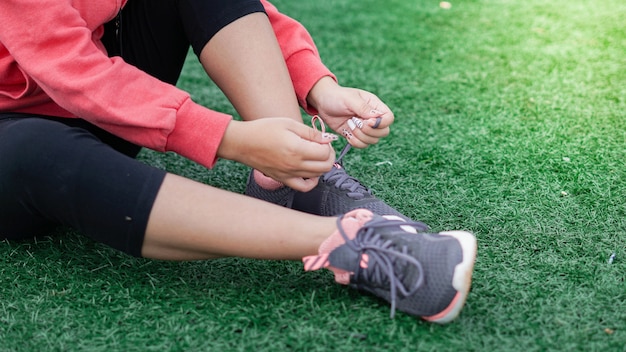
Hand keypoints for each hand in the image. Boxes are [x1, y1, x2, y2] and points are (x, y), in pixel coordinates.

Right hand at [217, 118, 336, 191]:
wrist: (242, 143)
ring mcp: (289, 174)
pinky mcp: (283, 179)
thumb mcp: (289, 123)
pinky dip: (312, 182)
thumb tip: (327, 139)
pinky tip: (310, 172)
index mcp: (297, 149)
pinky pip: (304, 187)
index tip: (322, 139)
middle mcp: (294, 165)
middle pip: (325, 167)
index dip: (327, 145)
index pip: (325, 153)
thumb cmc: (263, 129)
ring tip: (315, 155)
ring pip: (317, 176)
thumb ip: (310, 133)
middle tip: (323, 147)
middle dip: (329, 156)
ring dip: (322, 166)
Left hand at [306, 76, 393, 147]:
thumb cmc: (337, 97)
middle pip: (383, 132)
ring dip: (360, 136)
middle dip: (369, 131)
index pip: (389, 118)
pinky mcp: (356, 135)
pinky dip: (355, 142)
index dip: (381, 123)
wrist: (323, 103)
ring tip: (349, 124)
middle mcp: (372, 118)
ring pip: (373, 140)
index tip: (367, 121)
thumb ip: (363, 108)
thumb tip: (375, 117)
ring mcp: (365, 128)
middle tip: (355, 122)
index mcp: (374, 106)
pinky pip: (362, 145)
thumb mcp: (350, 99)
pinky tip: (347, 133)